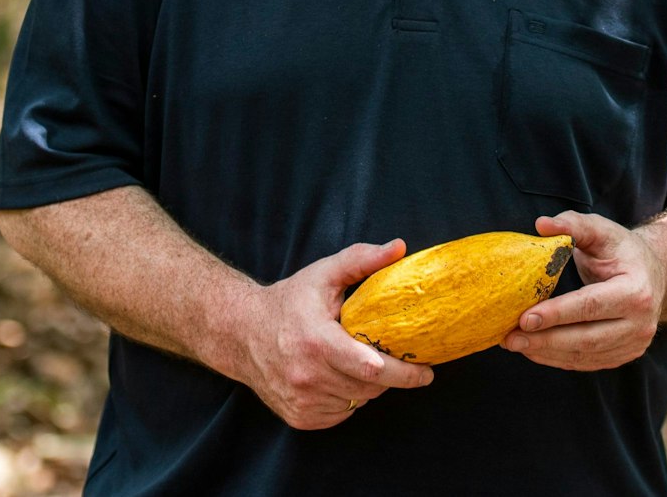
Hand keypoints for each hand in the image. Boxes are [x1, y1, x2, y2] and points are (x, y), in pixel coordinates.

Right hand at [226, 239, 434, 429]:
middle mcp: (307, 376)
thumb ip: (361, 260)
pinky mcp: (299, 417)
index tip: (426, 371)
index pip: (370, 368)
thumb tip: (399, 248)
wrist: (241, 333)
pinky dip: (348, 399)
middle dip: (390, 377)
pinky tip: (339, 377)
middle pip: (369, 388)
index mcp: (317, 341)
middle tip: (400, 363)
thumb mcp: (323, 274)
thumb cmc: (288, 301)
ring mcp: (302, 400)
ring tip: (362, 363)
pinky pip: (341, 414)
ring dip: (369, 388)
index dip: (403, 373)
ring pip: (357, 403)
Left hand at [503, 212, 666, 370]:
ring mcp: (635, 343)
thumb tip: (541, 224)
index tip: (523, 318)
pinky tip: (534, 350)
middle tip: (511, 338)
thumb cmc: (621, 250)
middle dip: (545, 340)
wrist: (654, 274)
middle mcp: (640, 323)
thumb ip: (573, 224)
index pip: (591, 306)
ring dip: (547, 352)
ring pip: (585, 354)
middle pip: (587, 338)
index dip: (556, 314)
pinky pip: (587, 362)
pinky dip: (558, 358)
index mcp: (636, 290)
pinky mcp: (624, 355)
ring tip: (515, 344)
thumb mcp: (601, 230)